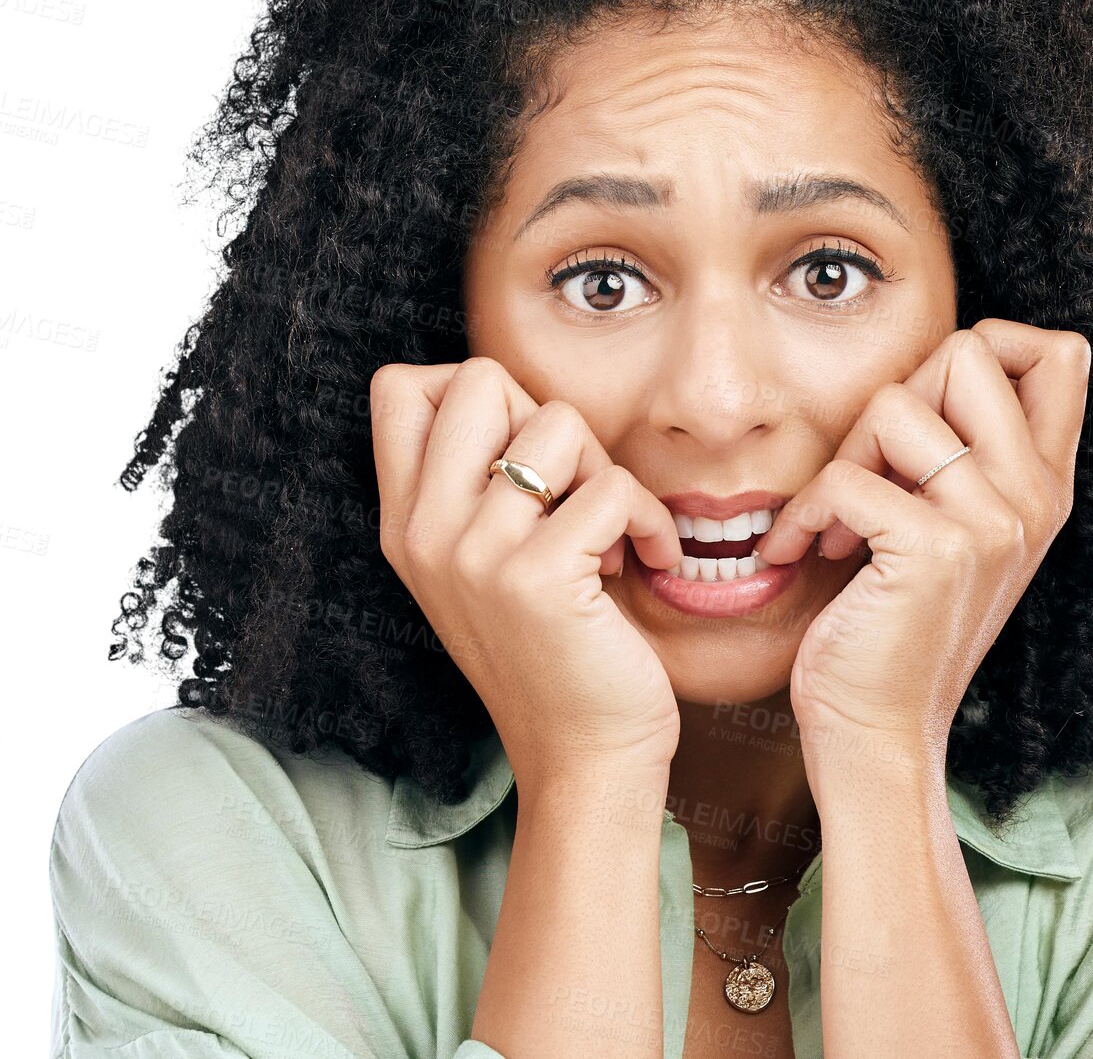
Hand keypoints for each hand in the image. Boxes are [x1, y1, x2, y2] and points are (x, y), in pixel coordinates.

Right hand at [370, 357, 685, 792]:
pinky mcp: (536, 577)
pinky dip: (649, 520)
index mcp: (405, 522)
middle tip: (570, 487)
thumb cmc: (552, 648)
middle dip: (546, 417)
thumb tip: (519, 396)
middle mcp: (424, 532)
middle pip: (480, 378)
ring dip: (605, 470)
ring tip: (606, 532)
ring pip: (560, 423)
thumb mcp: (483, 564)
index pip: (399, 387)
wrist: (582, 758)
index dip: (474, 391)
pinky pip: (613, 487)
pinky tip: (644, 561)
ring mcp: (474, 554)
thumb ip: (475, 482)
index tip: (520, 451)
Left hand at [752, 320, 1089, 754]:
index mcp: (1046, 484)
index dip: (993, 343)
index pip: (1063, 352)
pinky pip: (845, 478)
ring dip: (842, 457)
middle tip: (870, 465)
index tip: (931, 407)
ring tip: (836, 517)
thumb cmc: (899, 623)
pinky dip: (805, 513)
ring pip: (894, 403)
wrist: (881, 732)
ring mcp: (993, 522)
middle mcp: (1034, 497)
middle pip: (969, 349)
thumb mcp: (954, 528)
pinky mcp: (936, 552)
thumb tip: (936, 362)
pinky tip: (806, 553)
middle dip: (895, 395)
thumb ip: (965, 452)